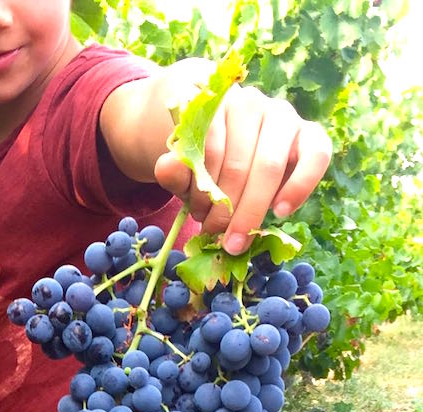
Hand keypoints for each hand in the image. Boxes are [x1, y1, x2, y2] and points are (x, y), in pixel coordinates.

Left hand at [154, 83, 332, 252]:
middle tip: (216, 236)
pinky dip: (299, 187)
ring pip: (269, 167)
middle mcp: (250, 102)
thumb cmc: (203, 162)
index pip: (207, 148)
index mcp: (213, 103)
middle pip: (238, 164)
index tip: (197, 217)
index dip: (202, 189)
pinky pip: (316, 156)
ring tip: (237, 238)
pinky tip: (280, 212)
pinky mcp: (309, 133)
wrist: (232, 148)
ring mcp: (282, 114)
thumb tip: (168, 167)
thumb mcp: (182, 169)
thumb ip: (174, 169)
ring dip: (252, 209)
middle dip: (226, 208)